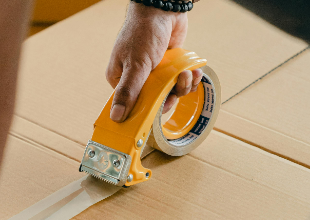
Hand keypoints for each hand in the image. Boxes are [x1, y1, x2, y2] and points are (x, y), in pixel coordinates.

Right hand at [106, 2, 202, 121]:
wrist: (163, 9)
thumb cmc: (143, 33)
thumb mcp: (135, 66)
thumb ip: (128, 92)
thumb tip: (115, 118)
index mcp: (120, 79)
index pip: (132, 105)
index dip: (148, 110)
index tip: (162, 108)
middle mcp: (136, 78)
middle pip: (155, 101)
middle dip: (171, 95)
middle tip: (177, 84)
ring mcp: (154, 73)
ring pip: (170, 92)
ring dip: (183, 85)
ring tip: (187, 73)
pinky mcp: (169, 67)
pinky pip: (180, 81)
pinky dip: (189, 78)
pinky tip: (194, 71)